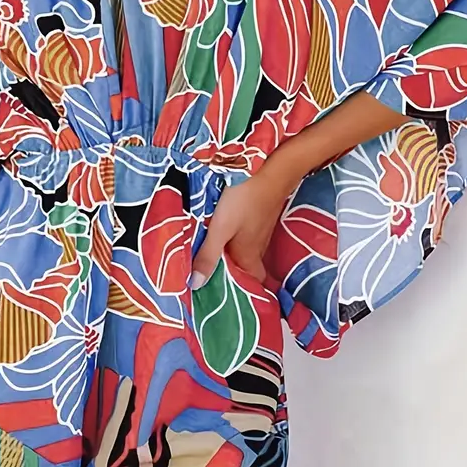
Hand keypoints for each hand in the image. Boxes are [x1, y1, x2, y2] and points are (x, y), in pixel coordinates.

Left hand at [190, 172, 289, 288]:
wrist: (272, 167)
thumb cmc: (244, 198)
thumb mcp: (220, 228)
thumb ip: (208, 255)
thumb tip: (195, 285)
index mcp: (249, 255)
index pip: (252, 284)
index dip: (243, 293)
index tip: (224, 299)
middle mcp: (258, 246)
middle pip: (246, 268)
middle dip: (233, 275)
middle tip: (210, 278)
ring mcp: (261, 230)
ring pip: (245, 250)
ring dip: (231, 255)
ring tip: (210, 258)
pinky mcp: (259, 216)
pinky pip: (247, 236)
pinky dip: (235, 239)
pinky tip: (222, 233)